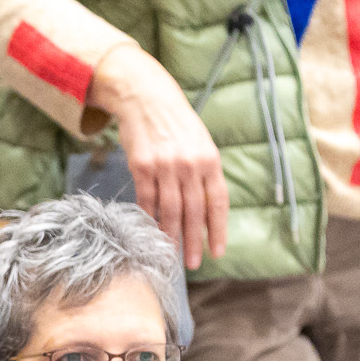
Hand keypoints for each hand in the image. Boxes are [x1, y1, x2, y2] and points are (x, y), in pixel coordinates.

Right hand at [88, 46, 227, 269]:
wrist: (147, 97)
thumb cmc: (177, 124)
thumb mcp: (200, 144)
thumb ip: (205, 174)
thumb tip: (206, 212)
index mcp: (210, 159)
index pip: (217, 202)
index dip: (218, 229)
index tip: (217, 251)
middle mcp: (189, 164)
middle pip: (193, 211)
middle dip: (194, 240)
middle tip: (193, 262)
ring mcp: (164, 165)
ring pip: (170, 209)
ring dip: (171, 235)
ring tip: (172, 252)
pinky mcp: (141, 166)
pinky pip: (147, 199)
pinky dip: (149, 216)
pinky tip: (152, 230)